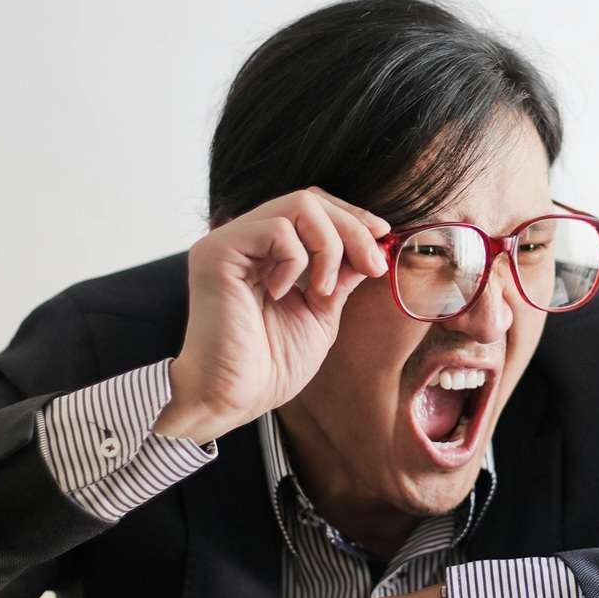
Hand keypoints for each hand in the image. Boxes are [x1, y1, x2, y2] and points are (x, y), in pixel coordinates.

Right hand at [152, 187, 390, 443]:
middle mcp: (244, 239)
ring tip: (321, 292)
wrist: (233, 399)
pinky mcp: (217, 253)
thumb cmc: (270, 366)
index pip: (311, 208)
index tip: (381, 237)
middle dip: (351, 228)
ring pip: (298, 206)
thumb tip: (372, 245)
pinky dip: (296, 261)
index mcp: (264, 251)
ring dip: (328, 248)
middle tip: (372, 265)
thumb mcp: (320, 312)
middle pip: (309, 199)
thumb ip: (340, 276)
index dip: (350, 216)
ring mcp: (228, 242)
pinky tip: (283, 294)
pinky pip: (276, 230)